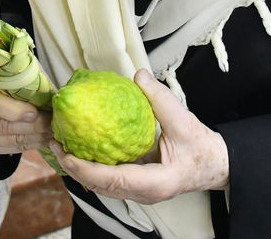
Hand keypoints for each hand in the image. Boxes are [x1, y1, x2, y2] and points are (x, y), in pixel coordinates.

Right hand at [0, 65, 52, 154]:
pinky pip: (0, 148)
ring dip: (28, 139)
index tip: (34, 112)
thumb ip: (25, 78)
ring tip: (48, 134)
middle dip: (26, 127)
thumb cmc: (3, 71)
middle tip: (49, 125)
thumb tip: (51, 97)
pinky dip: (22, 146)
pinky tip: (39, 141)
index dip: (12, 110)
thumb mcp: (13, 67)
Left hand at [51, 69, 229, 204]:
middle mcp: (143, 193)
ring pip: (101, 186)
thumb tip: (138, 76)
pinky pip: (109, 180)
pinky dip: (92, 166)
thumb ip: (161, 98)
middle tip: (54, 143)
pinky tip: (81, 148)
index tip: (66, 153)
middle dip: (74, 168)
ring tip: (61, 145)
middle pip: (100, 187)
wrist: (215, 165)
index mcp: (155, 182)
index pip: (113, 180)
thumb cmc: (202, 149)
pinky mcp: (136, 186)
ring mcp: (139, 192)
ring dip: (80, 169)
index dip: (86, 169)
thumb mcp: (184, 121)